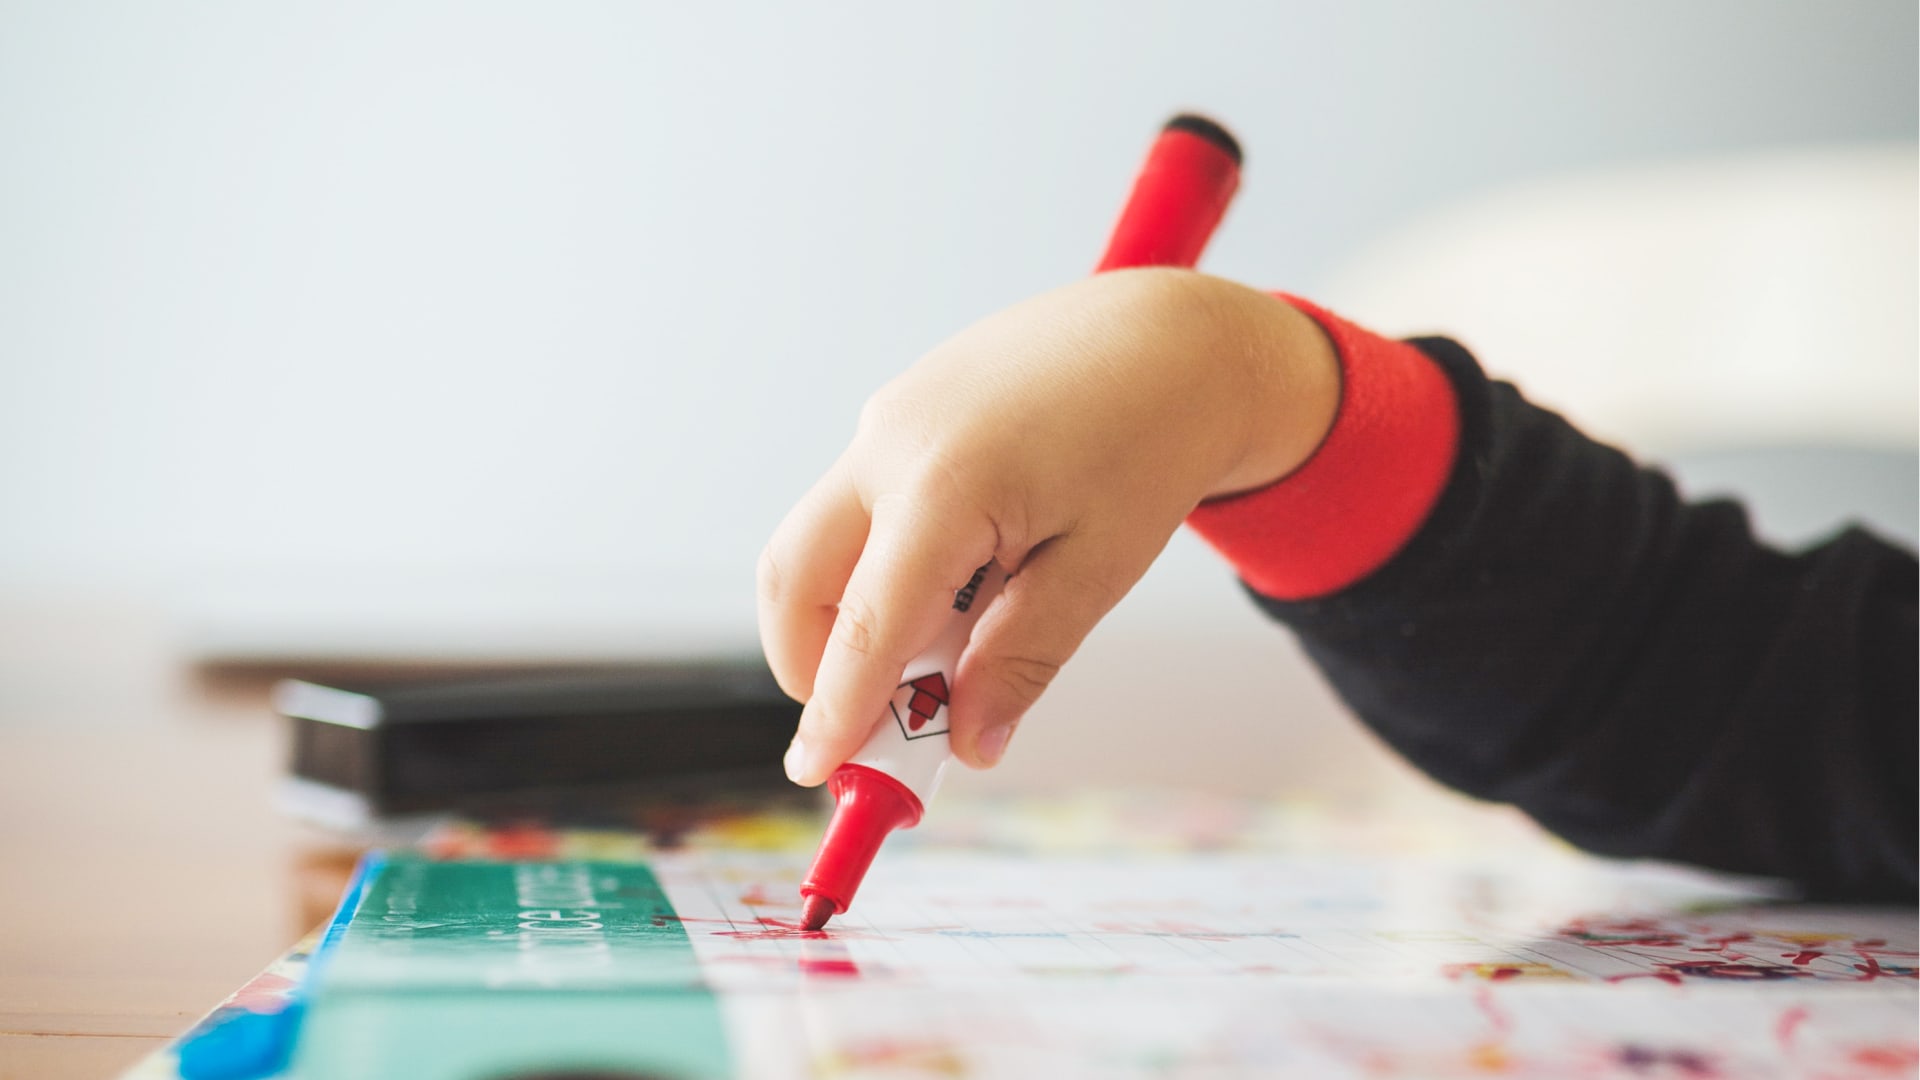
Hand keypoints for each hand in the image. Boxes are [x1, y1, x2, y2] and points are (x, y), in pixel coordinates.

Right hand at [758, 268, 1339, 784]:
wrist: (1174, 334)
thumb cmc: (1151, 442)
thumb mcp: (1099, 568)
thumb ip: (1022, 659)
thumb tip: (968, 743)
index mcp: (946, 485)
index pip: (865, 626)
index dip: (835, 710)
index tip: (817, 773)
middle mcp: (892, 443)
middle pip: (794, 578)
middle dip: (810, 663)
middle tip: (869, 721)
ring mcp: (886, 417)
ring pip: (819, 541)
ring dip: (852, 612)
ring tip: (949, 642)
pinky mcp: (898, 409)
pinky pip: (859, 504)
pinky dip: (883, 564)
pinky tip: (967, 576)